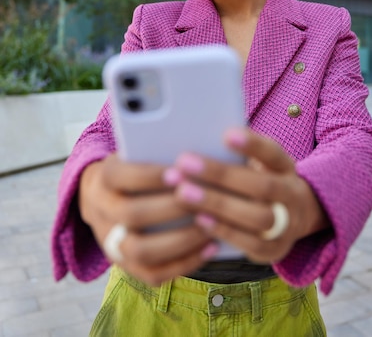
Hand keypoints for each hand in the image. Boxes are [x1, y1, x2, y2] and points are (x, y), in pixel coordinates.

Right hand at [79, 154, 218, 284]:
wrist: (107, 197)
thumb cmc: (137, 168)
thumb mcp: (138, 154)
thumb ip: (159, 154)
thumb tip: (197, 159)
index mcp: (103, 179)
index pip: (120, 177)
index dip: (150, 176)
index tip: (180, 172)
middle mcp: (103, 213)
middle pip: (131, 215)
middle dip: (170, 208)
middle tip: (204, 199)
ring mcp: (112, 244)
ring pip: (140, 251)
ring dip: (181, 240)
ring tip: (211, 224)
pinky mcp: (128, 267)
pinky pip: (154, 274)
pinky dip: (186, 263)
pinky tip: (211, 246)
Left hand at [164, 128, 329, 264]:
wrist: (293, 217)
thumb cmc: (258, 181)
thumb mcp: (258, 164)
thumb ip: (235, 156)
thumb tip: (198, 138)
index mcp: (285, 167)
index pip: (273, 153)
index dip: (252, 144)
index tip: (226, 134)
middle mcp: (291, 195)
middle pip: (262, 186)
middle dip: (221, 174)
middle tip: (183, 162)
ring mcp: (288, 224)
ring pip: (258, 217)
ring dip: (217, 204)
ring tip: (183, 192)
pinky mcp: (275, 250)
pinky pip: (252, 244)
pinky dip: (224, 231)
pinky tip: (198, 219)